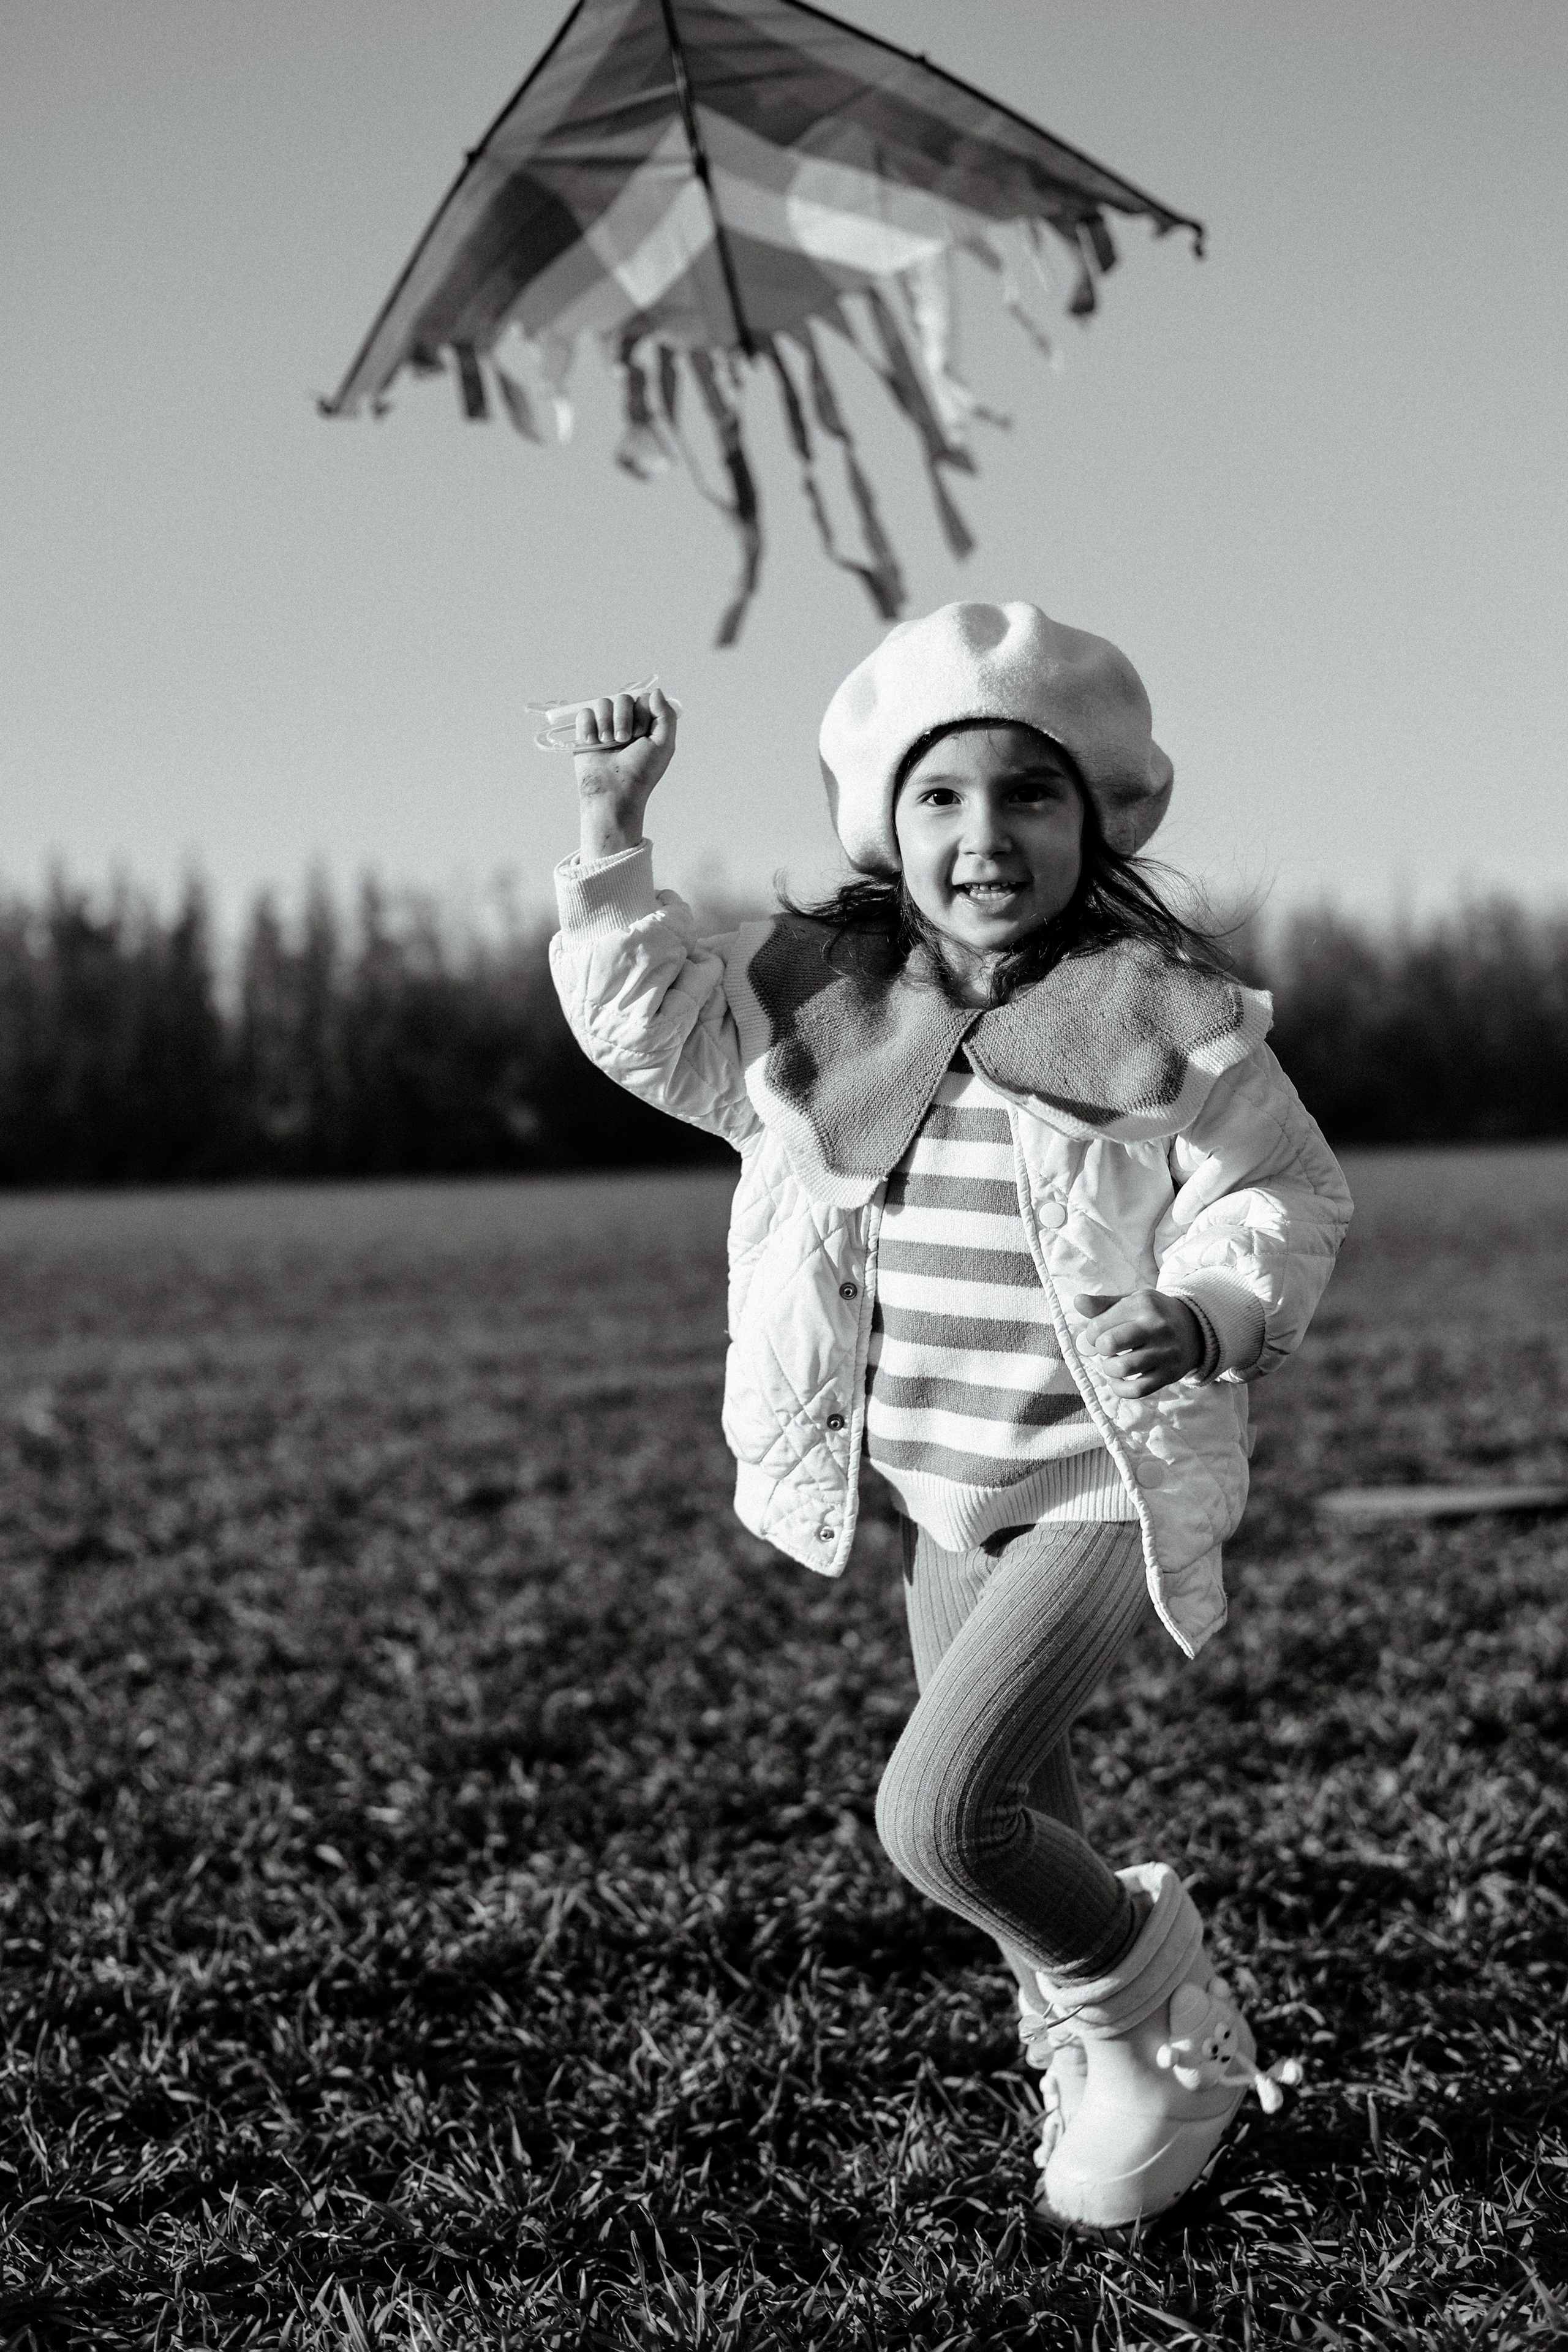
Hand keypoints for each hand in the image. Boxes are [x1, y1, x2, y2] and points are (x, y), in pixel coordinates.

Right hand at [574, 685, 677, 860]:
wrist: (614, 792)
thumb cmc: (641, 773)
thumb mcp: (664, 745)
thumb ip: (666, 715)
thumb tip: (655, 691)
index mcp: (644, 724)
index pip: (642, 698)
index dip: (642, 712)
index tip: (642, 734)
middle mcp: (625, 722)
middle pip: (622, 698)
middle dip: (623, 719)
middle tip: (624, 740)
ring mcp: (604, 726)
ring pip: (602, 703)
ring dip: (606, 724)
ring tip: (608, 743)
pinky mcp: (585, 732)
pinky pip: (584, 713)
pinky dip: (587, 726)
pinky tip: (593, 742)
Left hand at [1074, 1291, 1204, 1397]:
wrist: (1195, 1329)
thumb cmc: (1154, 1314)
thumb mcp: (1132, 1301)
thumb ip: (1103, 1304)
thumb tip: (1078, 1301)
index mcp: (1143, 1304)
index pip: (1099, 1324)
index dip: (1091, 1334)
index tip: (1098, 1335)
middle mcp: (1157, 1327)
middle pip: (1110, 1343)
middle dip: (1100, 1349)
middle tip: (1106, 1348)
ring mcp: (1166, 1352)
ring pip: (1123, 1368)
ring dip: (1109, 1369)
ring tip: (1113, 1364)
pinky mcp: (1170, 1374)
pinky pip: (1138, 1390)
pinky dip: (1121, 1389)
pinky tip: (1118, 1381)